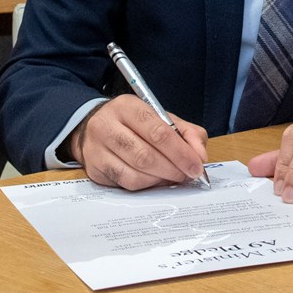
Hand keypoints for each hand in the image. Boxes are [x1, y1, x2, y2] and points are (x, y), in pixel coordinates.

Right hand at [71, 96, 209, 190]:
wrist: (93, 127)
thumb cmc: (134, 124)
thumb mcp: (160, 118)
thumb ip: (187, 133)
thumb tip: (200, 156)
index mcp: (127, 107)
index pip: (158, 132)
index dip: (181, 152)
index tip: (196, 165)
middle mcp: (107, 126)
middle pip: (145, 155)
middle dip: (172, 169)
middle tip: (187, 175)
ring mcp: (97, 149)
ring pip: (135, 173)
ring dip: (160, 179)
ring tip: (172, 176)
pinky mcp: (94, 169)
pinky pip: (126, 184)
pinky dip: (146, 185)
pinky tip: (154, 179)